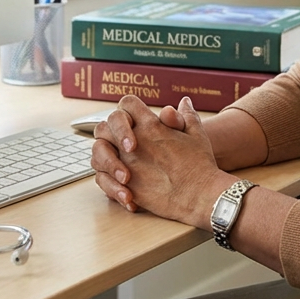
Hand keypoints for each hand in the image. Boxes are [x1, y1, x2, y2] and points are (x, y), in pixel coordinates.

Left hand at [91, 96, 227, 225]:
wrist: (201, 196)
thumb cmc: (200, 165)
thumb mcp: (196, 134)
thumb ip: (186, 116)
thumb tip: (183, 102)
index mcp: (151, 126)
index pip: (128, 104)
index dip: (130, 109)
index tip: (136, 120)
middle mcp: (135, 142)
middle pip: (106, 125)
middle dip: (111, 132)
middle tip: (125, 145)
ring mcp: (127, 164)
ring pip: (98, 152)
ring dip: (106, 157)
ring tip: (122, 168)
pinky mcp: (126, 186)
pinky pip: (103, 179)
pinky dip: (108, 182)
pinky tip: (124, 187)